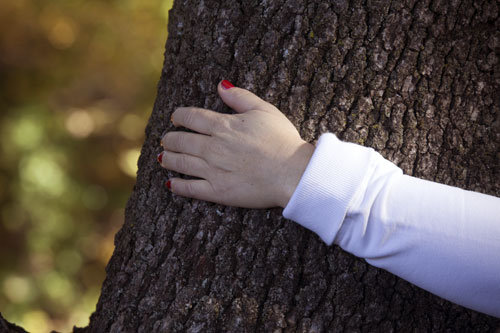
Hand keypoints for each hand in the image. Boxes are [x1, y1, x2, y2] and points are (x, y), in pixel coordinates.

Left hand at [159, 80, 314, 207]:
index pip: (190, 117)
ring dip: (168, 159)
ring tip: (162, 157)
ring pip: (180, 163)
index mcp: (223, 126)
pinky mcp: (217, 191)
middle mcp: (212, 147)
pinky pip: (190, 188)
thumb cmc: (282, 140)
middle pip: (180, 140)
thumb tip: (220, 85)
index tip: (175, 118)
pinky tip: (170, 183)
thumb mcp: (264, 110)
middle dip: (169, 138)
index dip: (178, 116)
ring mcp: (212, 170)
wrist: (292, 173)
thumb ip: (240, 97)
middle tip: (165, 139)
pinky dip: (177, 185)